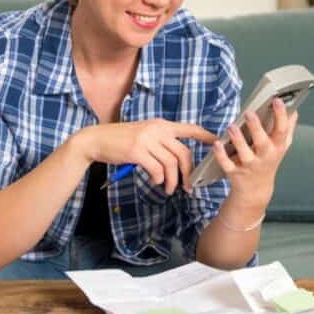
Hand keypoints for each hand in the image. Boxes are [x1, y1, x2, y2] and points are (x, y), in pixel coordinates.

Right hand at [72, 119, 217, 194]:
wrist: (96, 139)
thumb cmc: (120, 140)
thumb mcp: (143, 133)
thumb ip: (160, 141)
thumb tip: (176, 159)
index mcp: (160, 124)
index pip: (189, 128)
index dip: (205, 136)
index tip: (216, 142)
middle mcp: (156, 129)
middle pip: (183, 153)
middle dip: (188, 172)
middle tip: (187, 186)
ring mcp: (147, 139)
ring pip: (171, 164)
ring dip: (172, 181)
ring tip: (168, 188)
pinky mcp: (137, 151)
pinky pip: (157, 169)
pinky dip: (159, 179)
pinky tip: (155, 181)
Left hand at [212, 97, 297, 209]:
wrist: (256, 189)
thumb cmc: (268, 161)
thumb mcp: (281, 146)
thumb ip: (287, 128)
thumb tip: (294, 110)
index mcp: (277, 147)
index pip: (282, 130)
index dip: (281, 115)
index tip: (276, 100)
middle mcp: (265, 157)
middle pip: (262, 142)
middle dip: (256, 128)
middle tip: (249, 113)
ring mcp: (250, 165)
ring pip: (244, 153)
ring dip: (238, 140)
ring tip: (231, 126)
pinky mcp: (235, 172)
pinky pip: (227, 164)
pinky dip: (221, 155)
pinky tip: (217, 144)